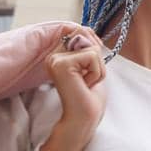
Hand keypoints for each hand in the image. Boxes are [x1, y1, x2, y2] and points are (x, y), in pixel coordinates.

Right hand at [39, 25, 107, 150]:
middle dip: (97, 63)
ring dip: (97, 69)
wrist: (83, 120)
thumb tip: (86, 30)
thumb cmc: (89, 99)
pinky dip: (96, 72)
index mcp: (58, 57)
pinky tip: (84, 85)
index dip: (95, 56)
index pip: (85, 38)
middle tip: (87, 82)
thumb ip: (88, 48)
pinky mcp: (61, 64)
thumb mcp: (91, 68)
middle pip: (90, 42)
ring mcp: (55, 59)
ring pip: (92, 49)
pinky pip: (92, 56)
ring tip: (85, 84)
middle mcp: (53, 56)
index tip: (88, 76)